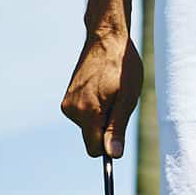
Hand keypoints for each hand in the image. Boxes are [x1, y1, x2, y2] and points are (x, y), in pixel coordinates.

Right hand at [61, 30, 142, 158]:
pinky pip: (83, 114)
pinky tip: (103, 88)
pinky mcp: (67, 96)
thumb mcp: (127, 99)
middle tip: (119, 103)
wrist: (106, 39)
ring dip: (102, 115)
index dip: (109, 146)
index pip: (94, 149)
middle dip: (106, 128)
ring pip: (88, 125)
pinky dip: (94, 107)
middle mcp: (72, 111)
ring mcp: (67, 103)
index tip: (120, 134)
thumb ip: (117, 128)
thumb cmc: (122, 67)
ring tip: (112, 92)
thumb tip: (113, 155)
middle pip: (92, 137)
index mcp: (87, 113)